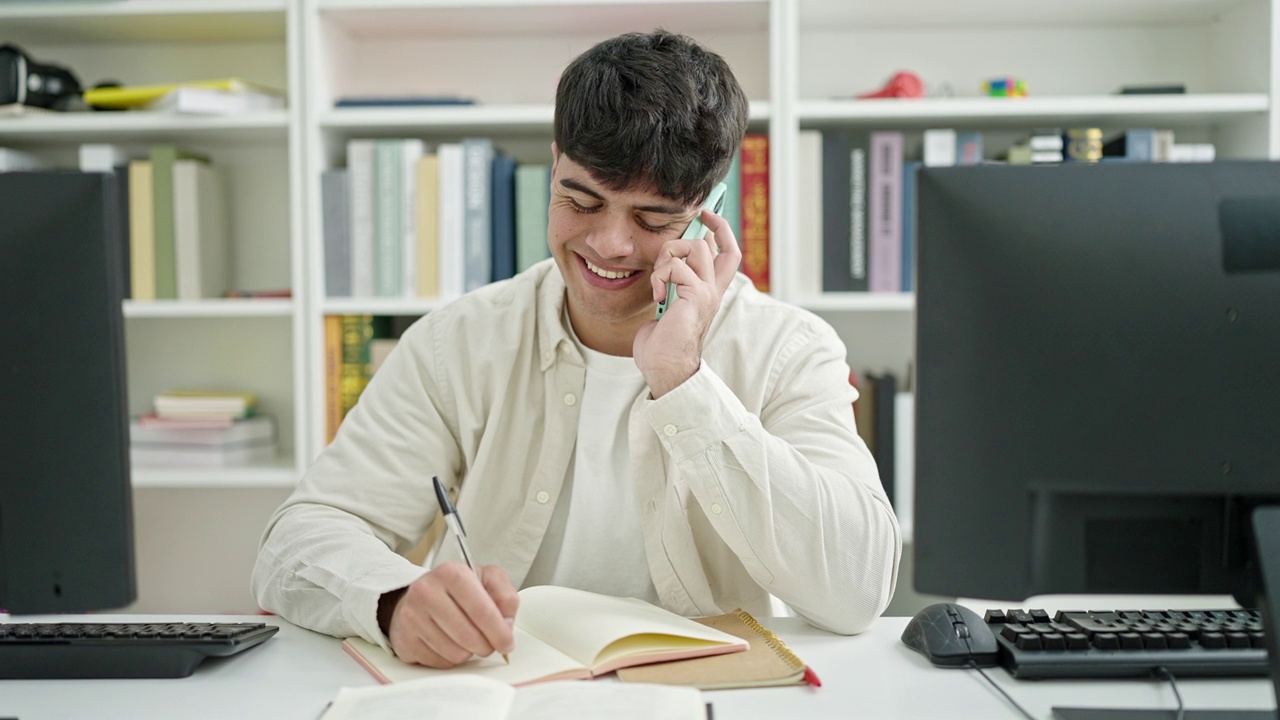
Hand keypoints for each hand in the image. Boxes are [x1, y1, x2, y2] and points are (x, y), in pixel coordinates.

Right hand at [385, 562, 518, 668]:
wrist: (419, 597)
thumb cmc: (456, 590)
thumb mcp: (487, 579)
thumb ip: (505, 596)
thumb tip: (507, 625)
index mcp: (451, 573)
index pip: (483, 611)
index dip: (500, 633)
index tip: (507, 643)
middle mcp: (427, 591)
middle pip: (470, 636)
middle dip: (486, 646)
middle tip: (489, 643)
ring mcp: (412, 616)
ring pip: (455, 653)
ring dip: (468, 653)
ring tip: (466, 638)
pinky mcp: (404, 640)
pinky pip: (440, 663)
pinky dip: (451, 659)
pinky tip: (449, 643)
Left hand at [634, 208, 740, 397]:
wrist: (664, 366)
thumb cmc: (662, 341)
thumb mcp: (669, 303)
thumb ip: (673, 284)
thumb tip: (667, 263)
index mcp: (709, 291)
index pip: (728, 254)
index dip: (722, 231)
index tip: (709, 213)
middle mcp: (713, 290)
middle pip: (721, 246)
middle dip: (707, 226)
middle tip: (694, 219)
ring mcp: (707, 292)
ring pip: (695, 247)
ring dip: (669, 255)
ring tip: (660, 277)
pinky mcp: (696, 296)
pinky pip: (676, 266)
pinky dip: (660, 276)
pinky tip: (657, 295)